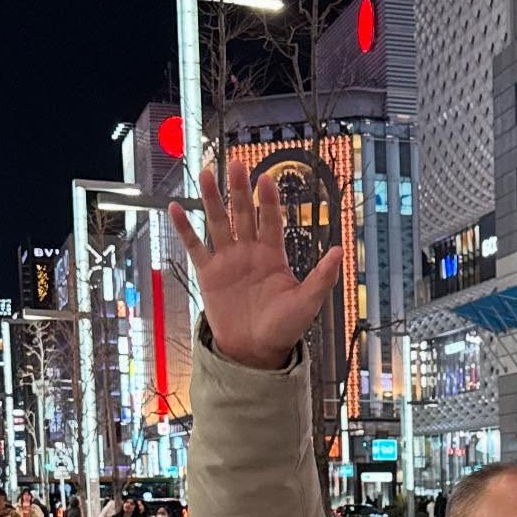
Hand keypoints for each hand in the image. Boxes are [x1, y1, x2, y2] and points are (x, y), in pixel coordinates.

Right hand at [169, 155, 342, 370]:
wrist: (256, 351)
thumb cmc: (285, 328)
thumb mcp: (307, 302)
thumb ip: (322, 277)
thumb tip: (340, 251)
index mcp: (273, 255)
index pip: (270, 221)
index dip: (268, 201)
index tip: (266, 180)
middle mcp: (250, 252)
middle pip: (243, 214)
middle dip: (239, 190)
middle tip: (236, 164)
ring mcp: (228, 260)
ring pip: (218, 222)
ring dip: (212, 199)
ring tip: (206, 174)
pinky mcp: (208, 274)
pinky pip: (195, 246)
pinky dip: (185, 228)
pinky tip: (176, 208)